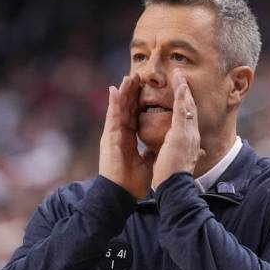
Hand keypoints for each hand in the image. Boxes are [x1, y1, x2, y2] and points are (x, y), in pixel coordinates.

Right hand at [99, 74, 156, 198]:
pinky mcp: (108, 137)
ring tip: (129, 76)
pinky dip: (113, 103)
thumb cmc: (132, 182)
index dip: (139, 102)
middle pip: (126, 108)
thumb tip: (160, 145)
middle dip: (132, 92)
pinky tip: (115, 89)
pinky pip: (112, 116)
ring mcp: (112, 135)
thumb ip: (151, 151)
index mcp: (128, 139)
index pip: (134, 116)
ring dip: (124, 92)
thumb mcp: (148, 162)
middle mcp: (119, 134)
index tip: (145, 88)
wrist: (121, 194)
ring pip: (119, 108)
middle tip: (138, 75)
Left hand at [152, 69, 204, 188]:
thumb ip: (189, 153)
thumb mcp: (182, 161)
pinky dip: (182, 97)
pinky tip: (180, 84)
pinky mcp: (182, 134)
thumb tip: (200, 152)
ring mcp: (188, 134)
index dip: (186, 104)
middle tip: (182, 77)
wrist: (176, 188)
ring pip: (187, 106)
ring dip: (183, 89)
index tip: (183, 92)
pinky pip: (182, 111)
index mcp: (189, 141)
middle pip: (190, 109)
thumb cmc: (175, 178)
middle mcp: (192, 135)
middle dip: (186, 92)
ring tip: (179, 75)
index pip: (188, 118)